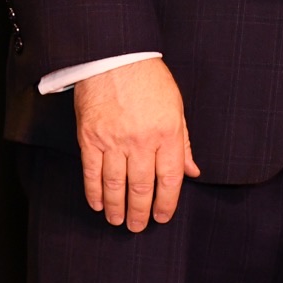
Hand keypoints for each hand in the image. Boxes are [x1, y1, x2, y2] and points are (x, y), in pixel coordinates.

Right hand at [74, 57, 201, 230]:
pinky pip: (92, 173)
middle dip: (140, 212)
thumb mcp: (176, 106)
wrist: (114, 56)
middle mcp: (141, 140)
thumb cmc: (149, 78)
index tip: (163, 216)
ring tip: (118, 220)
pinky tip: (99, 204)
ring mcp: (114, 140)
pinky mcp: (90, 138)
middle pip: (141, 187)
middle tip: (138, 226)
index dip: (167, 203)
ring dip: (117, 208)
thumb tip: (192, 171)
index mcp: (167, 132)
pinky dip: (94, 192)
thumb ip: (183, 142)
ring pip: (116, 185)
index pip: (170, 179)